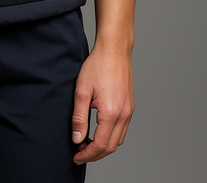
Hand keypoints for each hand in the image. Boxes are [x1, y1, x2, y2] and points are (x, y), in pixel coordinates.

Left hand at [71, 46, 134, 164]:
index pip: (100, 145)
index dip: (87, 155)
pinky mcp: (130, 106)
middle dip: (95, 153)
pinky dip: (111, 136)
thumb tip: (77, 139)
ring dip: (104, 145)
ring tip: (87, 141)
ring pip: (118, 139)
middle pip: (111, 147)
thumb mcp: (81, 91)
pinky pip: (123, 129)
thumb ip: (79, 118)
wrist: (114, 50)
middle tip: (79, 151)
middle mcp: (124, 115)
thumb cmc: (97, 66)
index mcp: (111, 113)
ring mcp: (129, 111)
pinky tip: (99, 130)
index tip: (76, 156)